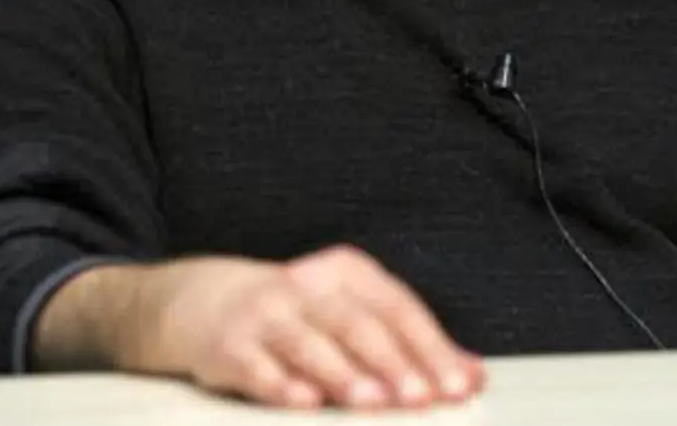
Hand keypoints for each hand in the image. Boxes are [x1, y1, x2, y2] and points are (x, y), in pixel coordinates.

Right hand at [128, 246, 484, 409]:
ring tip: (374, 401)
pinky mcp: (229, 345)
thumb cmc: (296, 313)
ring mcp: (266, 313)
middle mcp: (308, 286)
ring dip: (343, 373)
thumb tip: (472, 373)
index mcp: (346, 273)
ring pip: (310, 342)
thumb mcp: (349, 310)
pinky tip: (304, 403)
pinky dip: (281, 384)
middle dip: (393, 361)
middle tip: (423, 397)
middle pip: (357, 323)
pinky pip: (258, 365)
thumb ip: (407, 342)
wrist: (204, 299)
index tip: (457, 384)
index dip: (430, 345)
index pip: (397, 307)